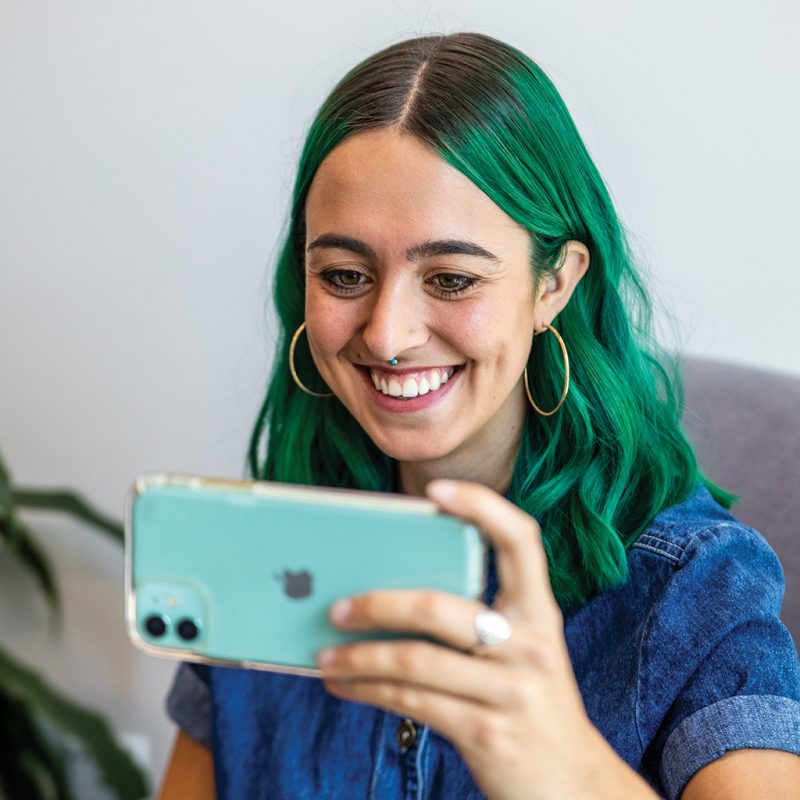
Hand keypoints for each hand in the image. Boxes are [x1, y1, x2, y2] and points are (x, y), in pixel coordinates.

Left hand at [317, 480, 656, 799]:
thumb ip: (476, 623)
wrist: (573, 785)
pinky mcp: (486, 732)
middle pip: (440, 606)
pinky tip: (344, 686)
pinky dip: (368, 690)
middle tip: (336, 606)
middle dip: (378, 604)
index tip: (436, 491)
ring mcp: (510, 691)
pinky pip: (412, 700)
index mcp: (539, 614)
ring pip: (415, 658)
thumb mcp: (521, 655)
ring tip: (325, 656)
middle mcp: (529, 646)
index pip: (521, 541)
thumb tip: (390, 598)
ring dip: (359, 656)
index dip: (483, 506)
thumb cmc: (530, 705)